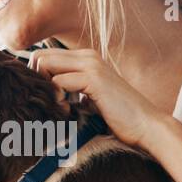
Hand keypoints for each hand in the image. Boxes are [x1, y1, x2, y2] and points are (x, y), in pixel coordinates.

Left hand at [26, 47, 167, 148]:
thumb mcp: (89, 98)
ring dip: (45, 89)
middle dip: (36, 82)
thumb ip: (70, 89)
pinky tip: (69, 111)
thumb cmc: (118, 116)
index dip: (37, 78)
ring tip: (60, 107)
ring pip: (44, 64)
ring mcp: (91, 65)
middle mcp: (87, 55)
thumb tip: (45, 94)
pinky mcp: (94, 78)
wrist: (146, 125)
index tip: (47, 99)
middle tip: (49, 103)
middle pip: (39, 56)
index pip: (44, 55)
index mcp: (86, 58)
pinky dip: (57, 99)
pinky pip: (57, 82)